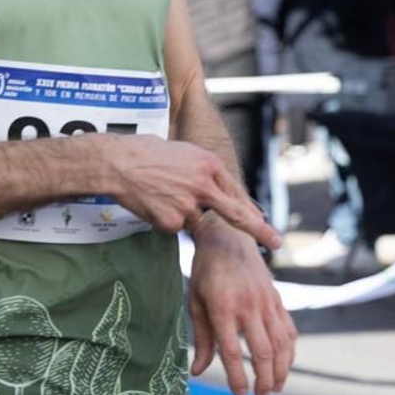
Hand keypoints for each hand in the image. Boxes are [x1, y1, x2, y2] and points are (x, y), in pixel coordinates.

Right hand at [105, 136, 281, 251]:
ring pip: (193, 218)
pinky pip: (174, 225)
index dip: (253, 212)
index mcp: (209, 165)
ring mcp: (188, 206)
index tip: (269, 227)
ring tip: (160, 191)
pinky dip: (165, 218)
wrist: (118, 163)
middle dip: (259, 230)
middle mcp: (204, 186)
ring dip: (182, 211)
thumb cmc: (146, 152)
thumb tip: (215, 190)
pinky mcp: (171, 222)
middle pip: (235, 213)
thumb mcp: (183, 151)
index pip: (236, 193)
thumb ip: (203, 171)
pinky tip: (152, 202)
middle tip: (276, 242)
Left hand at [188, 217, 296, 394]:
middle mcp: (248, 306)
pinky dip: (290, 352)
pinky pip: (289, 330)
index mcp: (222, 308)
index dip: (237, 378)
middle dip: (264, 380)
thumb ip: (202, 338)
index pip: (233, 352)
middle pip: (263, 352)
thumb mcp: (195, 301)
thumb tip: (198, 371)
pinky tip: (285, 365)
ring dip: (282, 370)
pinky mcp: (278, 299)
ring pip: (281, 344)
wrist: (228, 237)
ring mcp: (267, 302)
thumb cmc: (206, 271)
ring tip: (276, 388)